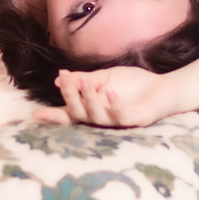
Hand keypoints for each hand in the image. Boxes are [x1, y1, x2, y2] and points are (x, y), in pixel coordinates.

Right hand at [32, 67, 174, 127]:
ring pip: (95, 116)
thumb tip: (61, 77)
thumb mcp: (105, 77)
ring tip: (87, 82)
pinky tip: (110, 92)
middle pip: (78, 114)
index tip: (34, 116)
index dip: (53, 115)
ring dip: (88, 99)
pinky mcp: (133, 121)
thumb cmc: (134, 84)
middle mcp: (102, 120)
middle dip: (70, 97)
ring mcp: (117, 123)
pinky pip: (119, 116)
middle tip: (65, 81)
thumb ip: (84, 79)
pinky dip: (113, 104)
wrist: (164, 87)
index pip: (69, 113)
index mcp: (93, 109)